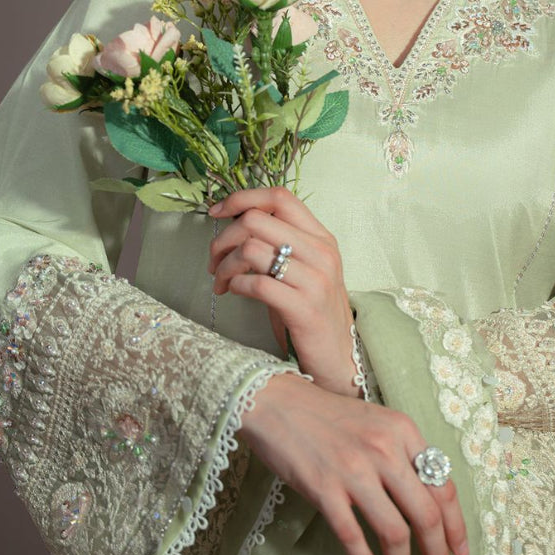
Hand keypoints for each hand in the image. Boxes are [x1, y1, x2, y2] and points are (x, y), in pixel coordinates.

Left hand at [207, 187, 357, 397]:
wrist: (340, 356)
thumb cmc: (312, 311)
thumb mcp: (304, 268)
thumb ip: (280, 243)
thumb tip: (236, 223)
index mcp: (321, 237)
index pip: (279, 197)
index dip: (241, 199)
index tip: (217, 213)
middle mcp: (321, 252)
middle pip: (256, 220)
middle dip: (224, 238)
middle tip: (214, 261)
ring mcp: (315, 279)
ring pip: (251, 249)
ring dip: (225, 266)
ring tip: (222, 282)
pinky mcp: (304, 308)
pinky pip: (256, 283)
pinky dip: (236, 285)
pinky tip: (235, 293)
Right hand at [239, 373, 468, 554]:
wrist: (277, 402)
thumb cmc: (328, 415)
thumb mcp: (378, 422)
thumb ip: (404, 454)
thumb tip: (430, 500)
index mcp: (403, 431)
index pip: (443, 486)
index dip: (456, 525)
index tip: (459, 551)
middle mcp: (384, 450)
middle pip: (425, 514)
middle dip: (437, 553)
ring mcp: (353, 471)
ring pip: (394, 531)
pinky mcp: (324, 489)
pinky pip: (353, 536)